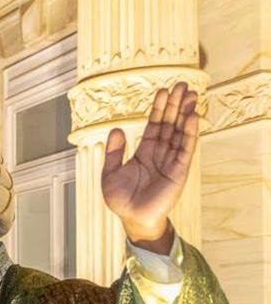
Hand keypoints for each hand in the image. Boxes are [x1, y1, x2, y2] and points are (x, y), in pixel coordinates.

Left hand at [101, 82, 198, 252]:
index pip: (154, 125)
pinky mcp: (179, 170)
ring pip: (180, 132)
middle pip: (170, 123)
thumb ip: (114, 152)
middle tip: (182, 84)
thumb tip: (116, 129)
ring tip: (191, 95)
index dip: (159, 108)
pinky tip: (193, 117)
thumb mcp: (110, 173)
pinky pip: (186, 148)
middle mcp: (160, 153)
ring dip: (186, 113)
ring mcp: (171, 160)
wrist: (132, 218)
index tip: (163, 91)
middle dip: (176, 104)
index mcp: (144, 151)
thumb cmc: (121, 199)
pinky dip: (189, 133)